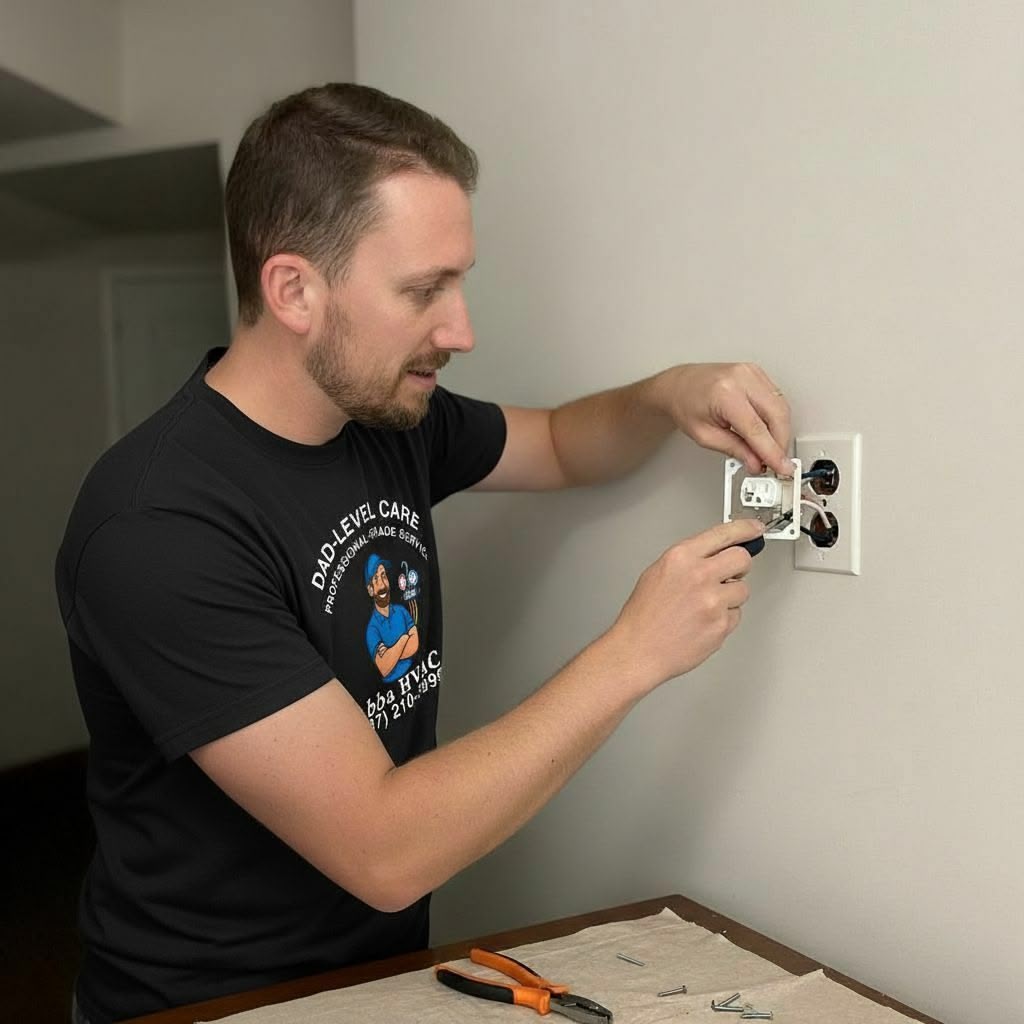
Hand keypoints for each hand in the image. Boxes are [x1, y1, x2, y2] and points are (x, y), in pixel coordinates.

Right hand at [609, 518, 762, 688]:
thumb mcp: (657, 573)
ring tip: (704, 606)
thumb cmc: (644, 616)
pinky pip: (736, 615)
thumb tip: (714, 553)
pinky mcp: (721, 625)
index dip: (745, 529)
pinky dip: (724, 618)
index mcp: (681, 558)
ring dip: (730, 596)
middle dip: (739, 566)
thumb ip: (688, 559)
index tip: (755, 529)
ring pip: (743, 590)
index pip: (724, 534)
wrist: (639, 650)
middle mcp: (699, 576)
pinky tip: (703, 621)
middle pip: (742, 559)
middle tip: (730, 573)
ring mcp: (713, 601)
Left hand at [655, 363, 792, 475]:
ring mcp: (750, 372)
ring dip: (780, 431)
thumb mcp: (705, 436)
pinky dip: (775, 417)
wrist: (678, 385)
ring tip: (767, 448)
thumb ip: (734, 450)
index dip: (772, 452)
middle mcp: (741, 379)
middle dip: (780, 443)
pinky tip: (766, 430)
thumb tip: (756, 462)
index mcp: (725, 394)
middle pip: (777, 415)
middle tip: (775, 461)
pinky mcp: (756, 372)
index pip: (757, 429)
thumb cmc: (684, 404)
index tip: (782, 467)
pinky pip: (776, 397)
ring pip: (781, 406)